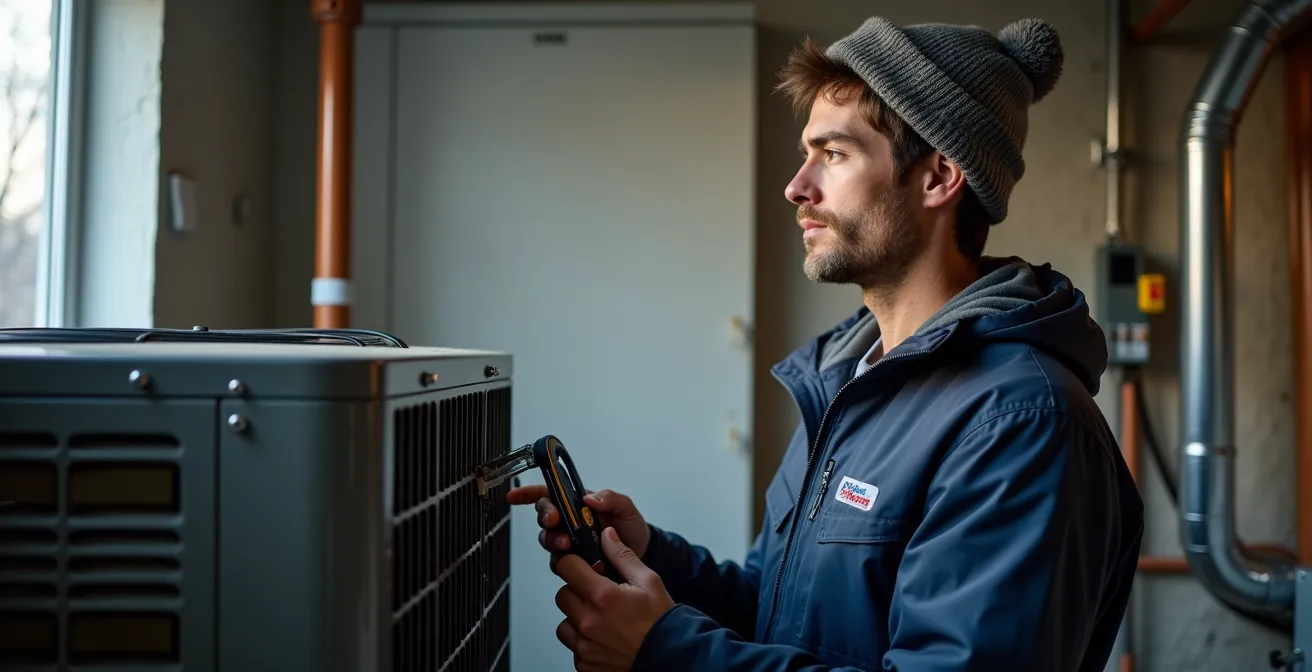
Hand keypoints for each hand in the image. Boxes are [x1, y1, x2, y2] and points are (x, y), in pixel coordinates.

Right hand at [506, 485, 650, 561]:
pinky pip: (558, 562)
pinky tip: (576, 561)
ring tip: (567, 543)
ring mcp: (569, 543)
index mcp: (577, 504)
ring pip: (548, 540)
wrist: (641, 556)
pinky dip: (564, 562)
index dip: (528, 493)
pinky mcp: (572, 563)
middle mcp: (568, 522)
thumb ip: (611, 499)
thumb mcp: (626, 508)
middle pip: (544, 516)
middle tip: (554, 520)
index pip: (548, 494)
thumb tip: (590, 498)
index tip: (515, 496)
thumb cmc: (631, 529)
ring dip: (553, 539)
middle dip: (545, 516)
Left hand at [553, 527, 673, 671]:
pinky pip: (573, 645)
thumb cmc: (661, 621)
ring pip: (564, 622)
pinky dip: (583, 640)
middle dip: (576, 592)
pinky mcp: (584, 663)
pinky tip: (603, 637)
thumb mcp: (649, 581)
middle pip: (562, 595)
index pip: (566, 567)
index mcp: (604, 596)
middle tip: (596, 596)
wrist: (669, 658)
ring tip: (601, 619)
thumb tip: (606, 535)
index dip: (573, 563)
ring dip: (577, 618)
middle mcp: (589, 621)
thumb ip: (623, 556)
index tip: (581, 567)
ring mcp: (585, 645)